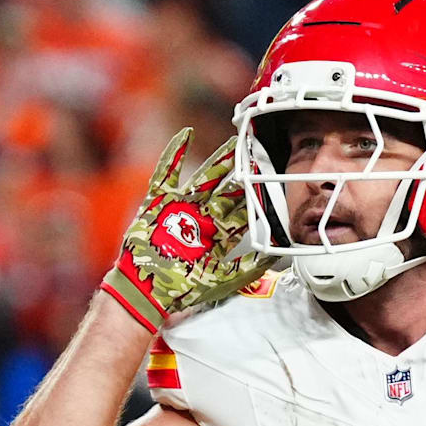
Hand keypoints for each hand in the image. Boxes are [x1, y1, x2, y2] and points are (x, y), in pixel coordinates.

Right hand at [100, 128, 275, 331]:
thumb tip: (277, 255)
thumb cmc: (183, 288)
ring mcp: (182, 207)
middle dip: (244, 175)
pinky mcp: (159, 201)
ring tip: (235, 144)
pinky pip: (167, 173)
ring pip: (205, 177)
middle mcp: (203, 216)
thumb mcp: (224, 280)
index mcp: (219, 234)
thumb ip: (250, 266)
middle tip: (261, 155)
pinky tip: (187, 135)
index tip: (276, 183)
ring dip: (220, 161)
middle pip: (228, 190)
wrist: (147, 291)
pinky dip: (174, 154)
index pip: (244, 211)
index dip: (259, 198)